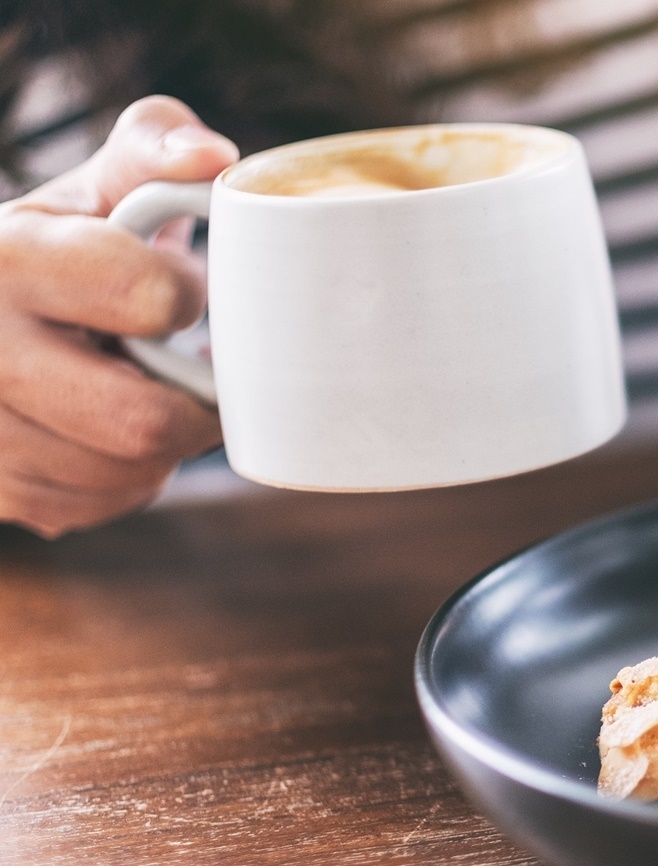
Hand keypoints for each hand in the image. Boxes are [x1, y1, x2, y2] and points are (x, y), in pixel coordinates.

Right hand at [0, 96, 236, 537]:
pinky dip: (124, 475)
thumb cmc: (61, 240)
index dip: (189, 297)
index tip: (182, 289)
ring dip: (161, 441)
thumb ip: (158, 146)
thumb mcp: (98, 182)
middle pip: (140, 421)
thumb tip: (214, 159)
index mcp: (5, 257)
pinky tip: (105, 426)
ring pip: (123, 473)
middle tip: (195, 367)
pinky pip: (95, 504)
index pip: (151, 299)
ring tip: (142, 386)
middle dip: (191, 400)